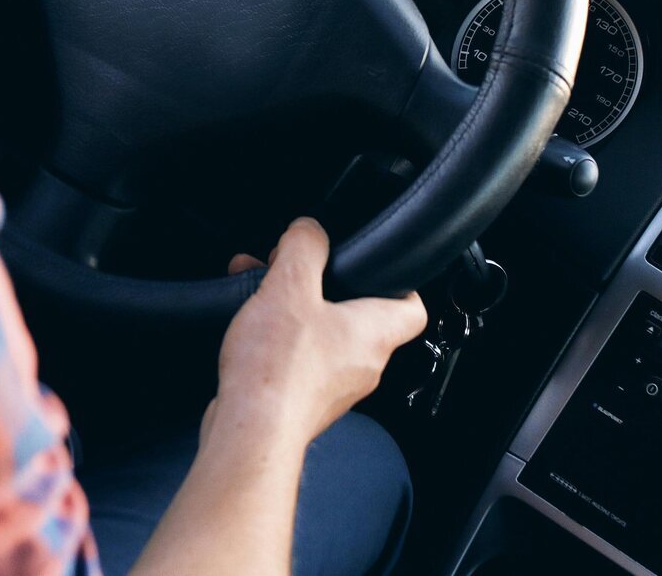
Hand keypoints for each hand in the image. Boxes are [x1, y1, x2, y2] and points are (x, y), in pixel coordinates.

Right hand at [209, 218, 426, 449]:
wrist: (251, 432)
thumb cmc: (278, 370)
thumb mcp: (289, 286)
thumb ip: (304, 248)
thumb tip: (309, 230)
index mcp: (374, 333)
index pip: (412, 307)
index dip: (399, 281)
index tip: (375, 266)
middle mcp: (363, 365)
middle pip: (357, 316)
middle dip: (322, 287)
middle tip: (294, 270)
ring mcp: (334, 388)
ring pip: (323, 336)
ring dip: (293, 309)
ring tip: (258, 291)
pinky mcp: (304, 402)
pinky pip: (299, 360)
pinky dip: (278, 338)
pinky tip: (248, 328)